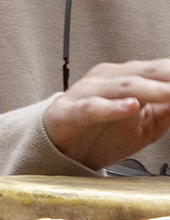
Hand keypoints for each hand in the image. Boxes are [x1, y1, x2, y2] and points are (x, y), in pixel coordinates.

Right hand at [42, 59, 169, 168]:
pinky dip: (112, 107)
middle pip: (148, 72)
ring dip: (150, 89)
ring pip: (123, 86)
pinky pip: (92, 108)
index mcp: (129, 77)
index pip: (163, 70)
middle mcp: (109, 79)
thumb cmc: (102, 133)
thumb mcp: (148, 124)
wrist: (61, 150)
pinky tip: (130, 107)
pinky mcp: (69, 112)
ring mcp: (88, 92)